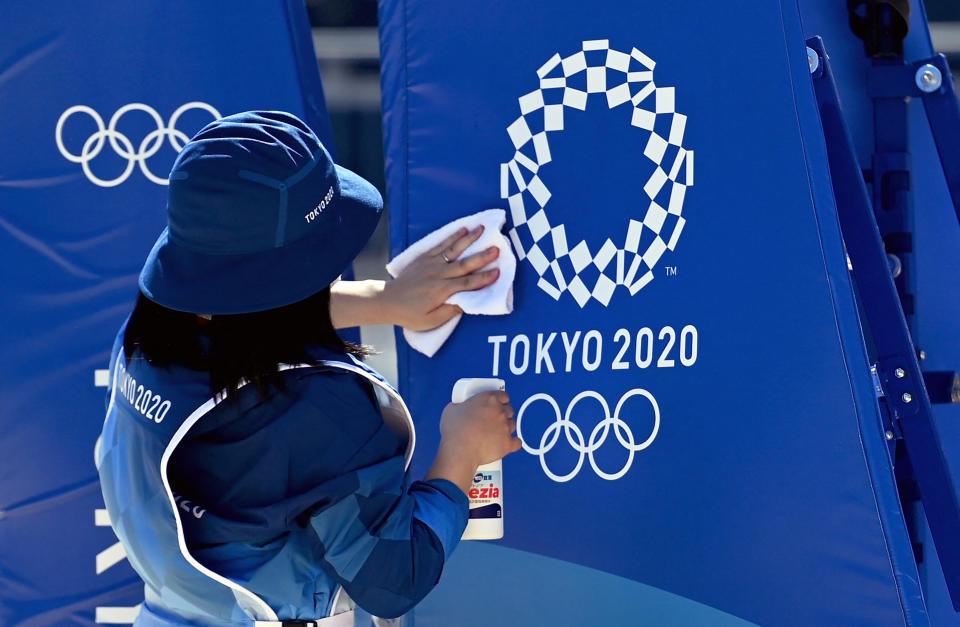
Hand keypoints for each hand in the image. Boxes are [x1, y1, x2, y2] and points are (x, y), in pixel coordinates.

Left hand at [381, 226, 500, 330]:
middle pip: (464, 264)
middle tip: (497, 248)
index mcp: (442, 291)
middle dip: (482, 256)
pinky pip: (441, 245)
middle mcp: (438, 274)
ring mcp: (431, 263)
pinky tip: (462, 229)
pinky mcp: (424, 258)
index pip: (468, 283)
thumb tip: (468, 302)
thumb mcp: (431, 320)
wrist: (387, 300)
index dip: (484, 278)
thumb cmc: (410, 314)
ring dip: (469, 239)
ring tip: (482, 228)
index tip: (498, 272)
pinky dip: (452, 236)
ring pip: (454, 249)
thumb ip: (450, 311)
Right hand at [426, 391, 521, 493]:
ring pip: (513, 425)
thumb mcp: (451, 409)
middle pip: (509, 410)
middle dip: (503, 414)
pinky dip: (513, 443)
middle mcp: (500, 411)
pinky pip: (517, 442)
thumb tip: (460, 408)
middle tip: (494, 420)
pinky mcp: (508, 443)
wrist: (459, 451)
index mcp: (488, 399)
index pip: (504, 395)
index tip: (498, 404)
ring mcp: (505, 427)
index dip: (501, 400)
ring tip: (496, 433)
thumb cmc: (454, 431)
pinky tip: (509, 443)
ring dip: (507, 428)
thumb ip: (460, 405)